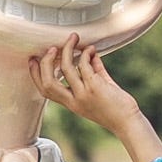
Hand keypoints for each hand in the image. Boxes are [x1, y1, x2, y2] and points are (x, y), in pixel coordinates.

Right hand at [29, 38, 151, 154]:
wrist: (128, 123)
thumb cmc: (117, 109)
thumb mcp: (99, 90)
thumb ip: (94, 72)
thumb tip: (90, 55)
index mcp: (71, 103)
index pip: (45, 90)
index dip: (35, 75)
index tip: (33, 60)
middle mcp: (74, 100)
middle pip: (48, 82)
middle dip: (45, 62)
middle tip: (51, 48)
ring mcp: (83, 94)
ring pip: (66, 68)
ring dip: (68, 50)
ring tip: (74, 38)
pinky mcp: (95, 87)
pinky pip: (84, 65)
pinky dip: (86, 54)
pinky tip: (91, 49)